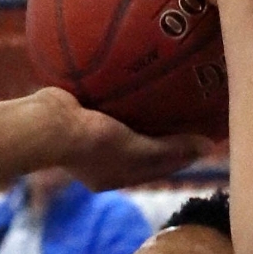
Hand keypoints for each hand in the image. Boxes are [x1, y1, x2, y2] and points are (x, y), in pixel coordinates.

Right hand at [36, 88, 213, 190]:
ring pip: (126, 125)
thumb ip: (168, 150)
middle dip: (167, 134)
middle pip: (143, 147)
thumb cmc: (90, 143)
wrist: (44, 124)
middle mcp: (102, 161)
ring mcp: (88, 138)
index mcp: (115, 177)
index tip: (208, 136)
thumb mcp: (135, 150)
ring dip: (146, 113)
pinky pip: (110, 106)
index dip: (184, 153)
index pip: (159, 167)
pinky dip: (125, 96)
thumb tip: (207, 147)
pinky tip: (137, 77)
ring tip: (169, 91)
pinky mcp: (78, 116)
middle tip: (193, 111)